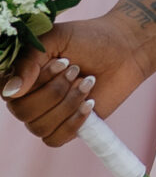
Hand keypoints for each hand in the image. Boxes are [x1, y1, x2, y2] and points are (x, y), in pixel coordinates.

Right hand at [1, 14, 146, 144]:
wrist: (124, 49)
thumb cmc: (88, 39)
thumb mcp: (56, 38)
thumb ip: (29, 59)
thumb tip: (10, 92)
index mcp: (20, 74)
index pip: (8, 91)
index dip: (36, 81)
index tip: (62, 62)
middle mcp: (26, 97)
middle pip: (23, 112)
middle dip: (55, 91)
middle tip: (76, 70)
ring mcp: (45, 114)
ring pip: (40, 126)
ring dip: (68, 103)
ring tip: (87, 82)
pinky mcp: (65, 127)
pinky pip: (55, 139)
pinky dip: (73, 122)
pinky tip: (90, 103)